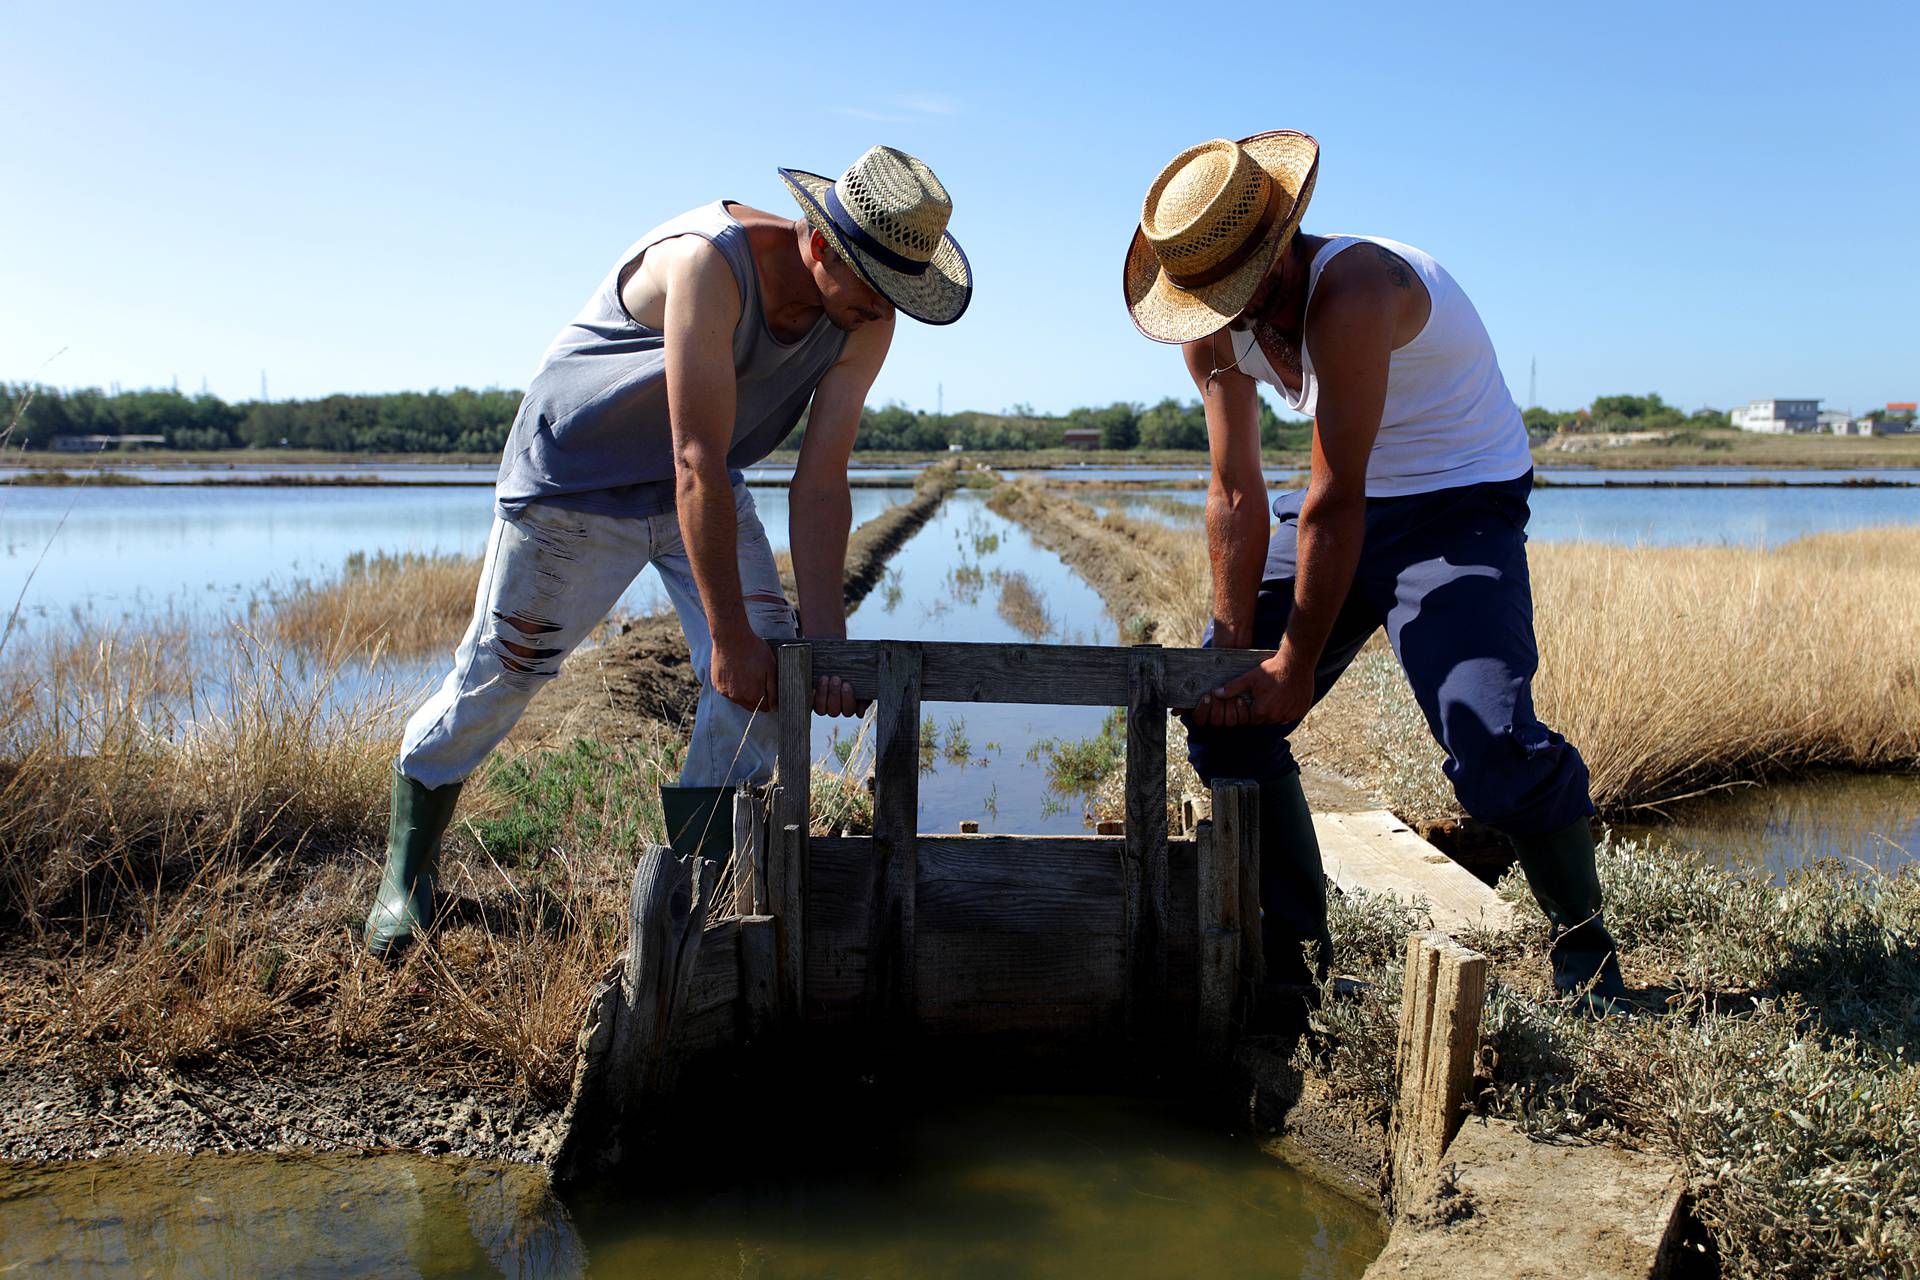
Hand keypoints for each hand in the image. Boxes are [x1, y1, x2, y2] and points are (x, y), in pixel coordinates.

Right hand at [711, 631, 777, 710]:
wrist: (731, 638)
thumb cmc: (753, 650)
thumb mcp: (771, 668)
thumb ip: (773, 690)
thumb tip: (774, 706)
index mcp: (753, 695)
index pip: (764, 708)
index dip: (769, 700)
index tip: (769, 689)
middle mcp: (738, 698)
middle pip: (751, 706)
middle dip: (757, 697)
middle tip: (758, 679)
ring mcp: (726, 692)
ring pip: (739, 699)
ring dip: (744, 692)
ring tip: (746, 673)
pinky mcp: (717, 685)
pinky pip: (728, 692)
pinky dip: (732, 686)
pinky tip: (736, 672)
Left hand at [813, 674, 866, 716]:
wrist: (837, 663)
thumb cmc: (854, 673)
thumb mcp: (863, 684)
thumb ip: (865, 698)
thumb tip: (859, 714)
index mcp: (849, 707)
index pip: (848, 711)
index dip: (847, 699)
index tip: (846, 684)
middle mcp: (835, 709)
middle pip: (834, 711)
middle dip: (834, 694)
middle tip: (836, 679)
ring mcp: (822, 706)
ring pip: (821, 710)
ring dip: (823, 694)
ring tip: (825, 678)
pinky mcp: (812, 700)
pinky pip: (810, 703)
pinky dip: (812, 695)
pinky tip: (814, 684)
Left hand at [1190, 651, 1312, 727]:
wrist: (1296, 663)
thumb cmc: (1272, 669)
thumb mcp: (1249, 678)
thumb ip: (1233, 688)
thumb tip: (1216, 693)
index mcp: (1262, 711)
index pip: (1253, 719)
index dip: (1253, 710)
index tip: (1256, 699)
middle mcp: (1276, 717)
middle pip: (1266, 720)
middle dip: (1264, 711)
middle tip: (1266, 696)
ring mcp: (1291, 714)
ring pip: (1280, 718)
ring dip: (1277, 711)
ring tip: (1276, 695)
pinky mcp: (1301, 710)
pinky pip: (1293, 714)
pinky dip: (1290, 709)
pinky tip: (1287, 696)